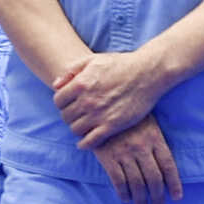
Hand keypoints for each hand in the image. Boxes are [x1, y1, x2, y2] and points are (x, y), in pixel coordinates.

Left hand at [56, 49, 170, 146]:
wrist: (148, 73)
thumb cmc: (121, 64)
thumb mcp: (93, 60)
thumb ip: (71, 71)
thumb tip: (56, 85)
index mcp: (80, 84)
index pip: (58, 101)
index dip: (62, 103)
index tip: (70, 104)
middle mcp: (87, 101)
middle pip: (65, 116)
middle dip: (69, 115)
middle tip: (78, 115)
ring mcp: (99, 114)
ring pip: (75, 129)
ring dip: (77, 128)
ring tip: (84, 125)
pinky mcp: (112, 126)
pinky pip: (90, 141)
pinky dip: (85, 144)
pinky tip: (86, 141)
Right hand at [95, 117, 181, 203]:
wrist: (101, 107)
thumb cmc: (128, 117)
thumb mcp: (148, 123)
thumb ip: (156, 143)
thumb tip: (165, 169)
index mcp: (155, 138)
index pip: (168, 166)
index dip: (174, 184)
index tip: (176, 197)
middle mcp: (141, 147)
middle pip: (154, 179)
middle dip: (158, 197)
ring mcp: (124, 153)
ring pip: (136, 183)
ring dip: (141, 199)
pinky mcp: (108, 157)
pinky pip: (118, 180)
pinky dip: (123, 193)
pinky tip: (126, 199)